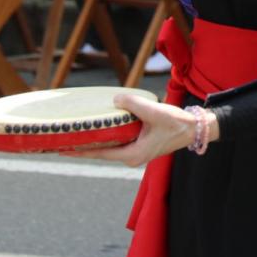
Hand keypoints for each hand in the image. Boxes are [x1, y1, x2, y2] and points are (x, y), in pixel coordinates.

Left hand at [69, 93, 202, 166]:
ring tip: (76, 133)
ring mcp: (136, 152)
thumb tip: (115, 99)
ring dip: (94, 140)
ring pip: (110, 146)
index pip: (99, 153)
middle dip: (83, 146)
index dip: (79, 150)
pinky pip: (118, 141)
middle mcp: (132, 156)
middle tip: (62, 139)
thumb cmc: (176, 123)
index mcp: (133, 154)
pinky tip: (99, 128)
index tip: (61, 149)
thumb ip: (133, 105)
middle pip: (101, 152)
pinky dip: (107, 135)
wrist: (195, 127)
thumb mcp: (154, 111)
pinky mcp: (141, 145)